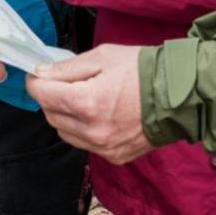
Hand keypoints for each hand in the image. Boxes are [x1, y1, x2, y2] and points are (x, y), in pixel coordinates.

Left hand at [28, 44, 153, 163]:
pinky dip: (82, 129)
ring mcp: (103, 147)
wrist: (179, 95)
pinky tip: (97, 114)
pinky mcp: (113, 156)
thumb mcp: (103, 57)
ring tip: (81, 98)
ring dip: (64, 115)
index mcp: (87, 102)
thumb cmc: (143, 70)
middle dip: (51, 97)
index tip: (38, 74)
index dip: (36, 81)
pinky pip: (84, 143)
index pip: (42, 95)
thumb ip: (67, 68)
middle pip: (50, 114)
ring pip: (64, 132)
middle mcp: (91, 130)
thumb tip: (41, 73)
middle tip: (63, 82)